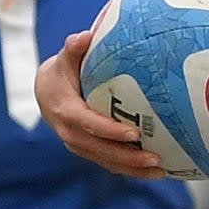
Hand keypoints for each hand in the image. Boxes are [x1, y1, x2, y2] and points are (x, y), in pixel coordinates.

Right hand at [35, 31, 165, 178]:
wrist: (46, 93)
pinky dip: (130, 170)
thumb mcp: (64, 59)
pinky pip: (110, 163)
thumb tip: (83, 36)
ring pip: (107, 161)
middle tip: (156, 158)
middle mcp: (70, 133)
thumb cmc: (61, 71)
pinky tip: (154, 172)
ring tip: (161, 170)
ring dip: (133, 169)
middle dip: (128, 157)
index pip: (89, 124)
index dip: (110, 131)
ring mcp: (79, 145)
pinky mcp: (89, 151)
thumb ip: (73, 49)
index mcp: (66, 111)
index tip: (134, 134)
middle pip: (101, 150)